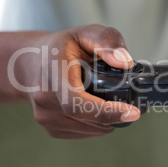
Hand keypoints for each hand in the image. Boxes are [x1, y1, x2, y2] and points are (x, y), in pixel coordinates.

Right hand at [14, 24, 140, 138]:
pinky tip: (97, 107)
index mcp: (53, 76)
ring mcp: (46, 118)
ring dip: (108, 121)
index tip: (133, 112)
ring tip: (116, 102)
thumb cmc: (60, 48)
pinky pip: (84, 133)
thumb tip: (125, 62)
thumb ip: (107, 41)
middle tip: (137, 105)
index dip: (108, 111)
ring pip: (90, 130)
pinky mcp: (52, 129)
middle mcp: (45, 101)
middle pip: (90, 120)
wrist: (30, 63)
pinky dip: (97, 125)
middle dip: (118, 115)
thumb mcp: (84, 33)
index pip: (79, 103)